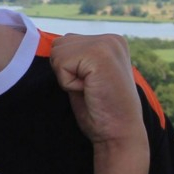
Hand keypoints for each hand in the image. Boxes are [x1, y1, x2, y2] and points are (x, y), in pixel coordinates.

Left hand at [49, 34, 145, 148]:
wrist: (119, 134)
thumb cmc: (100, 111)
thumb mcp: (86, 76)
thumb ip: (76, 58)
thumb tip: (54, 45)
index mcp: (110, 42)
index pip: (64, 43)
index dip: (67, 70)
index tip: (90, 85)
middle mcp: (111, 38)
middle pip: (58, 45)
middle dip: (65, 71)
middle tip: (89, 88)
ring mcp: (106, 44)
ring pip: (57, 52)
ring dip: (66, 77)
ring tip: (90, 89)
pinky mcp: (99, 54)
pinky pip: (61, 64)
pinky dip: (68, 83)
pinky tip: (89, 90)